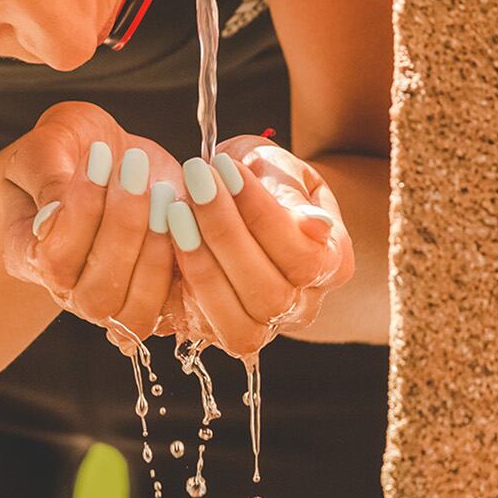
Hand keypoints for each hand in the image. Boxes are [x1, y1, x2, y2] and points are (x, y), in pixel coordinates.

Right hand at [0, 102, 185, 352]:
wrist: (109, 157)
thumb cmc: (69, 148)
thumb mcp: (46, 146)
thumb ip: (46, 176)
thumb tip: (54, 215)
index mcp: (28, 256)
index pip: (53, 259)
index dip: (81, 211)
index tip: (99, 154)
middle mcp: (68, 291)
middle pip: (97, 294)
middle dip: (123, 227)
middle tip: (135, 166)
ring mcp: (114, 301)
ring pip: (136, 310)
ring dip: (155, 248)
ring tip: (162, 189)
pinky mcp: (159, 297)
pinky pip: (175, 305)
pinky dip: (188, 261)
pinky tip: (185, 211)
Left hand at [161, 137, 353, 357]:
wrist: (240, 199)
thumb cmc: (262, 179)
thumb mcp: (278, 169)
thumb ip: (290, 192)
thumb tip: (317, 227)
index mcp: (331, 264)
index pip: (304, 256)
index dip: (261, 213)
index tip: (224, 166)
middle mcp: (302, 304)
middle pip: (272, 294)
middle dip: (225, 233)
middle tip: (194, 181)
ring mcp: (263, 325)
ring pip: (240, 323)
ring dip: (202, 265)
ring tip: (176, 210)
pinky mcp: (219, 331)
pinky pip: (204, 328)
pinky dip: (181, 286)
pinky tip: (165, 240)